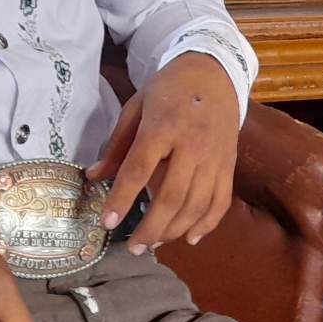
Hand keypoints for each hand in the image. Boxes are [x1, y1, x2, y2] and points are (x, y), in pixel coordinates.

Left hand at [87, 53, 239, 254]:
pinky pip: (221, 201)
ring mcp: (214, 157)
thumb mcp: (136, 107)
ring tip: (154, 244)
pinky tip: (191, 238)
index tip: (108, 222)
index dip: (122, 198)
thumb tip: (93, 177)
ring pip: (196, 204)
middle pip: (171, 196)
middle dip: (150, 228)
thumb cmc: (169, 89)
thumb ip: (117, 145)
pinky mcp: (228, 165)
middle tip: (133, 248)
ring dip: (175, 231)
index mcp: (163, 127)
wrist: (214, 73)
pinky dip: (207, 224)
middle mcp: (192, 145)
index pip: (139, 169)